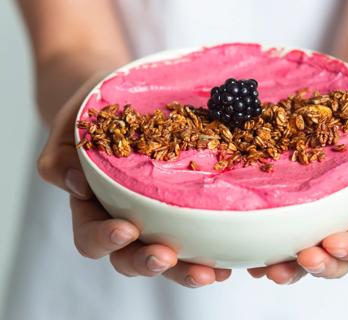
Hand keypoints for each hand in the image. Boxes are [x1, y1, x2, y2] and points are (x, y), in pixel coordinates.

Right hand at [38, 75, 230, 287]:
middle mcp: (127, 218)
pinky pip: (202, 234)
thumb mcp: (72, 126)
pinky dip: (216, 248)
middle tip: (169, 258)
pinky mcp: (189, 207)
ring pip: (171, 255)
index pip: (92, 236)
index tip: (126, 228)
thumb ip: (62, 155)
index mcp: (94, 206)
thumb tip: (75, 183)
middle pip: (133, 257)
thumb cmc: (95, 112)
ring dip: (188, 269)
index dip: (105, 239)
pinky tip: (234, 253)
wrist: (125, 98)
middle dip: (150, 262)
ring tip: (213, 272)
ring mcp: (160, 217)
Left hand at [248, 81, 347, 283]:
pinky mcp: (284, 203)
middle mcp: (338, 219)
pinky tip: (249, 253)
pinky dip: (260, 247)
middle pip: (331, 258)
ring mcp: (308, 215)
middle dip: (317, 264)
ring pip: (298, 252)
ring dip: (285, 266)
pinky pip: (272, 230)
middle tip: (302, 258)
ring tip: (268, 268)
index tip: (333, 244)